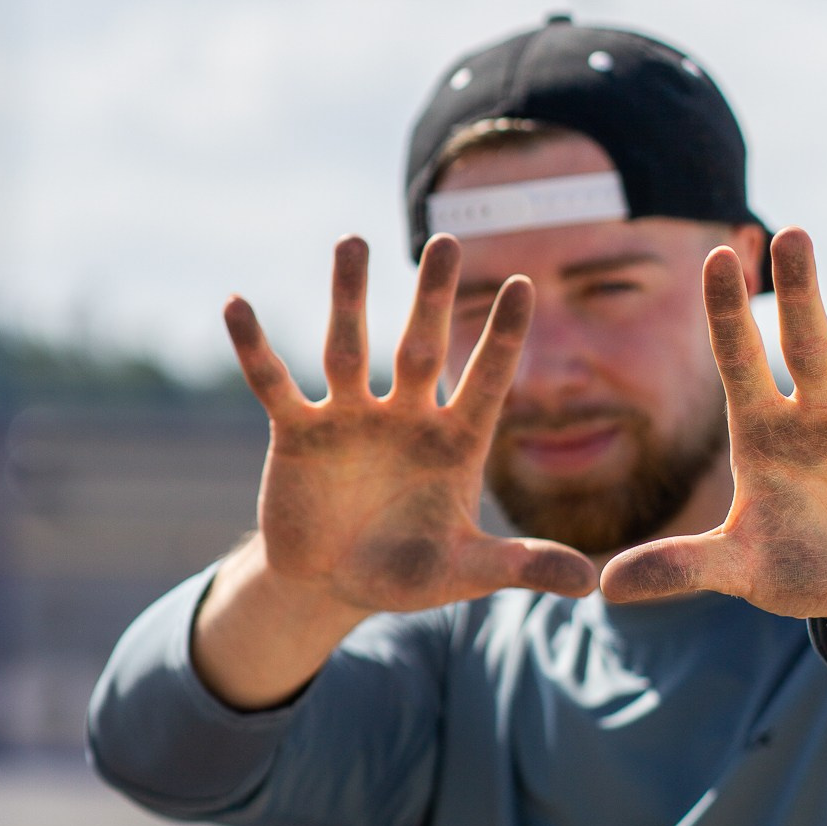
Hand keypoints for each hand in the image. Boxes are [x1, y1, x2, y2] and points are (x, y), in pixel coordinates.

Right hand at [226, 233, 595, 613]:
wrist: (331, 584)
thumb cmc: (407, 571)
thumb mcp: (465, 571)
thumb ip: (521, 565)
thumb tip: (590, 585)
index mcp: (454, 442)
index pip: (487, 381)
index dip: (504, 338)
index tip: (525, 284)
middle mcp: (406, 416)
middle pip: (421, 348)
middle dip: (433, 298)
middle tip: (447, 241)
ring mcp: (352, 418)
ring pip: (350, 347)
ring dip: (349, 298)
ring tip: (352, 242)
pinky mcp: (298, 432)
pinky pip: (276, 384)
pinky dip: (255, 349)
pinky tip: (236, 304)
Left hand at [600, 228, 826, 619]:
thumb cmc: (801, 569)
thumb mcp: (741, 570)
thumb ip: (683, 566)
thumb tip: (606, 585)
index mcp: (767, 433)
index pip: (740, 363)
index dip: (727, 316)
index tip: (712, 256)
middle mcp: (822, 415)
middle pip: (808, 345)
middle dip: (799, 295)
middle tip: (790, 234)